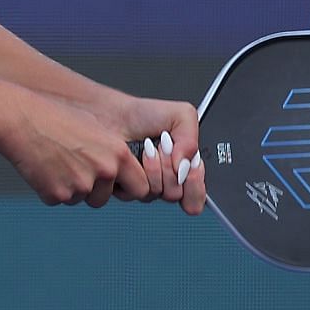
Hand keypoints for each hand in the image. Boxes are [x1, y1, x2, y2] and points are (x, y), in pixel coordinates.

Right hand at [2, 97, 154, 208]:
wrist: (22, 120)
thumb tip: (122, 172)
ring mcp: (80, 186)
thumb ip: (113, 153)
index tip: (118, 185)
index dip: (129, 188)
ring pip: (80, 198)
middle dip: (95, 192)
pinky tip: (43, 166)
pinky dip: (50, 188)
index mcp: (118, 154)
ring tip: (56, 160)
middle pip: (105, 199)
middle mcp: (104, 172)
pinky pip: (58, 199)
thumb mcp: (96, 130)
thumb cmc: (57, 119)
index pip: (141, 188)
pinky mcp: (57, 195)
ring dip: (70, 188)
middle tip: (76, 171)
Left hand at [116, 96, 207, 214]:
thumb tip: (186, 168)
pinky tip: (135, 157)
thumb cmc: (142, 114)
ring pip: (159, 194)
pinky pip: (139, 193)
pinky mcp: (129, 188)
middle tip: (163, 147)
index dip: (194, 183)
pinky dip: (139, 172)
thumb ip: (193, 140)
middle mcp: (167, 179)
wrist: (111, 116)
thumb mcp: (181, 115)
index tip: (189, 165)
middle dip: (170, 168)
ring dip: (155, 168)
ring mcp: (148, 185)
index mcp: (184, 165)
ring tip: (147, 148)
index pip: (197, 192)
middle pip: (178, 194)